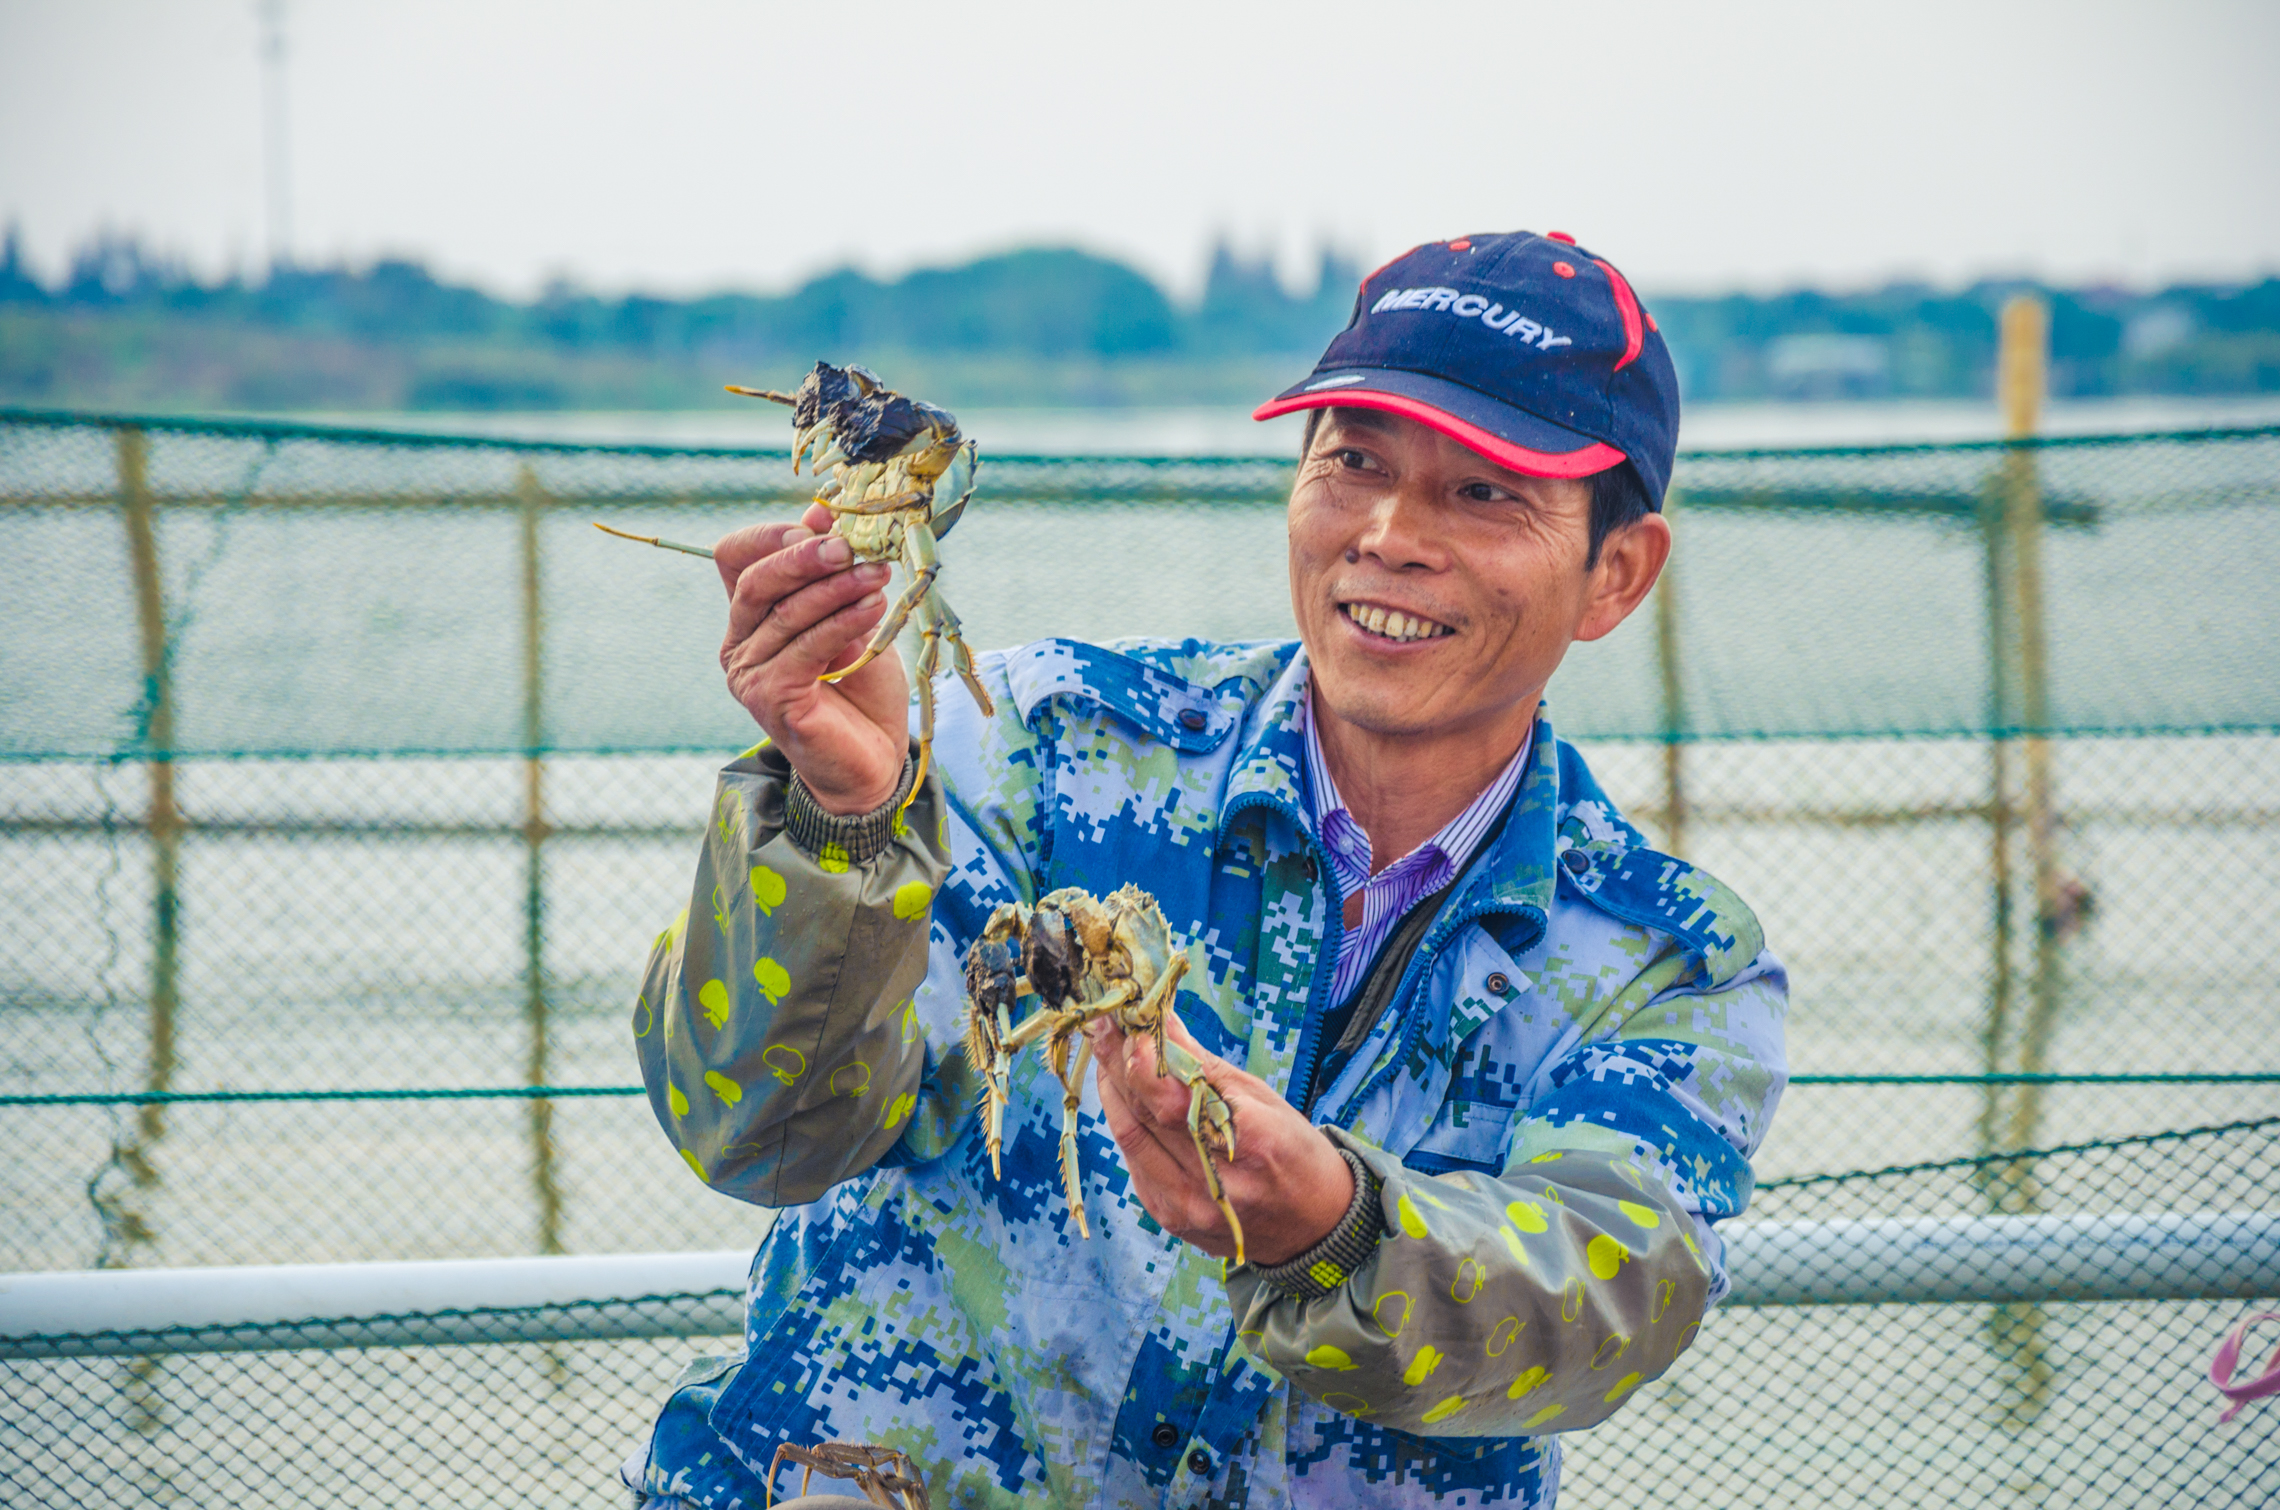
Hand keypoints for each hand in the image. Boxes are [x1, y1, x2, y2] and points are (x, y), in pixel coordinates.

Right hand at [716, 503, 905, 814]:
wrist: (870, 760)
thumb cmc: (859, 686)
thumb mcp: (850, 615)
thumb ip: (832, 572)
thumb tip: (820, 508)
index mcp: (749, 617)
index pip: (735, 556)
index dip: (773, 535)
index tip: (824, 524)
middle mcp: (738, 643)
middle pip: (756, 580)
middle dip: (805, 556)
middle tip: (852, 545)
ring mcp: (749, 674)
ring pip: (786, 613)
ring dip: (836, 588)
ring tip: (877, 574)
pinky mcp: (771, 698)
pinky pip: (805, 646)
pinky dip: (841, 621)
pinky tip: (871, 608)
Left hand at [1089, 1006, 1354, 1265]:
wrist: (1313, 1228)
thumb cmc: (1295, 1153)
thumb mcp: (1264, 1100)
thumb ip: (1204, 1065)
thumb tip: (1162, 1020)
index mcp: (1250, 1144)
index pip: (1176, 1100)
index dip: (1142, 1060)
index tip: (1125, 1022)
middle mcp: (1213, 1182)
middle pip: (1147, 1114)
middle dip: (1119, 1062)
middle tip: (1103, 1022)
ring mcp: (1187, 1206)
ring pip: (1131, 1137)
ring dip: (1112, 1090)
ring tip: (1104, 1049)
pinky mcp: (1170, 1218)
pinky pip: (1135, 1162)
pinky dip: (1126, 1122)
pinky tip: (1120, 1094)